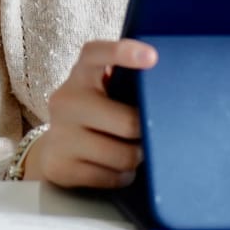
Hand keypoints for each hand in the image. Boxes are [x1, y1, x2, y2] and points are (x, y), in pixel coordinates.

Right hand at [21, 39, 154, 188]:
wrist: (56, 148)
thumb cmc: (96, 114)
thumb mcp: (105, 93)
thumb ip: (129, 85)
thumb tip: (173, 96)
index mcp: (82, 74)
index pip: (96, 54)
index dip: (122, 52)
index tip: (152, 56)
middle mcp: (66, 99)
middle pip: (128, 122)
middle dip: (146, 134)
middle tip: (149, 135)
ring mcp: (60, 133)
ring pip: (122, 156)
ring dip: (135, 159)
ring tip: (130, 153)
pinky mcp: (59, 165)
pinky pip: (109, 177)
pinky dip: (120, 177)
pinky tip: (114, 168)